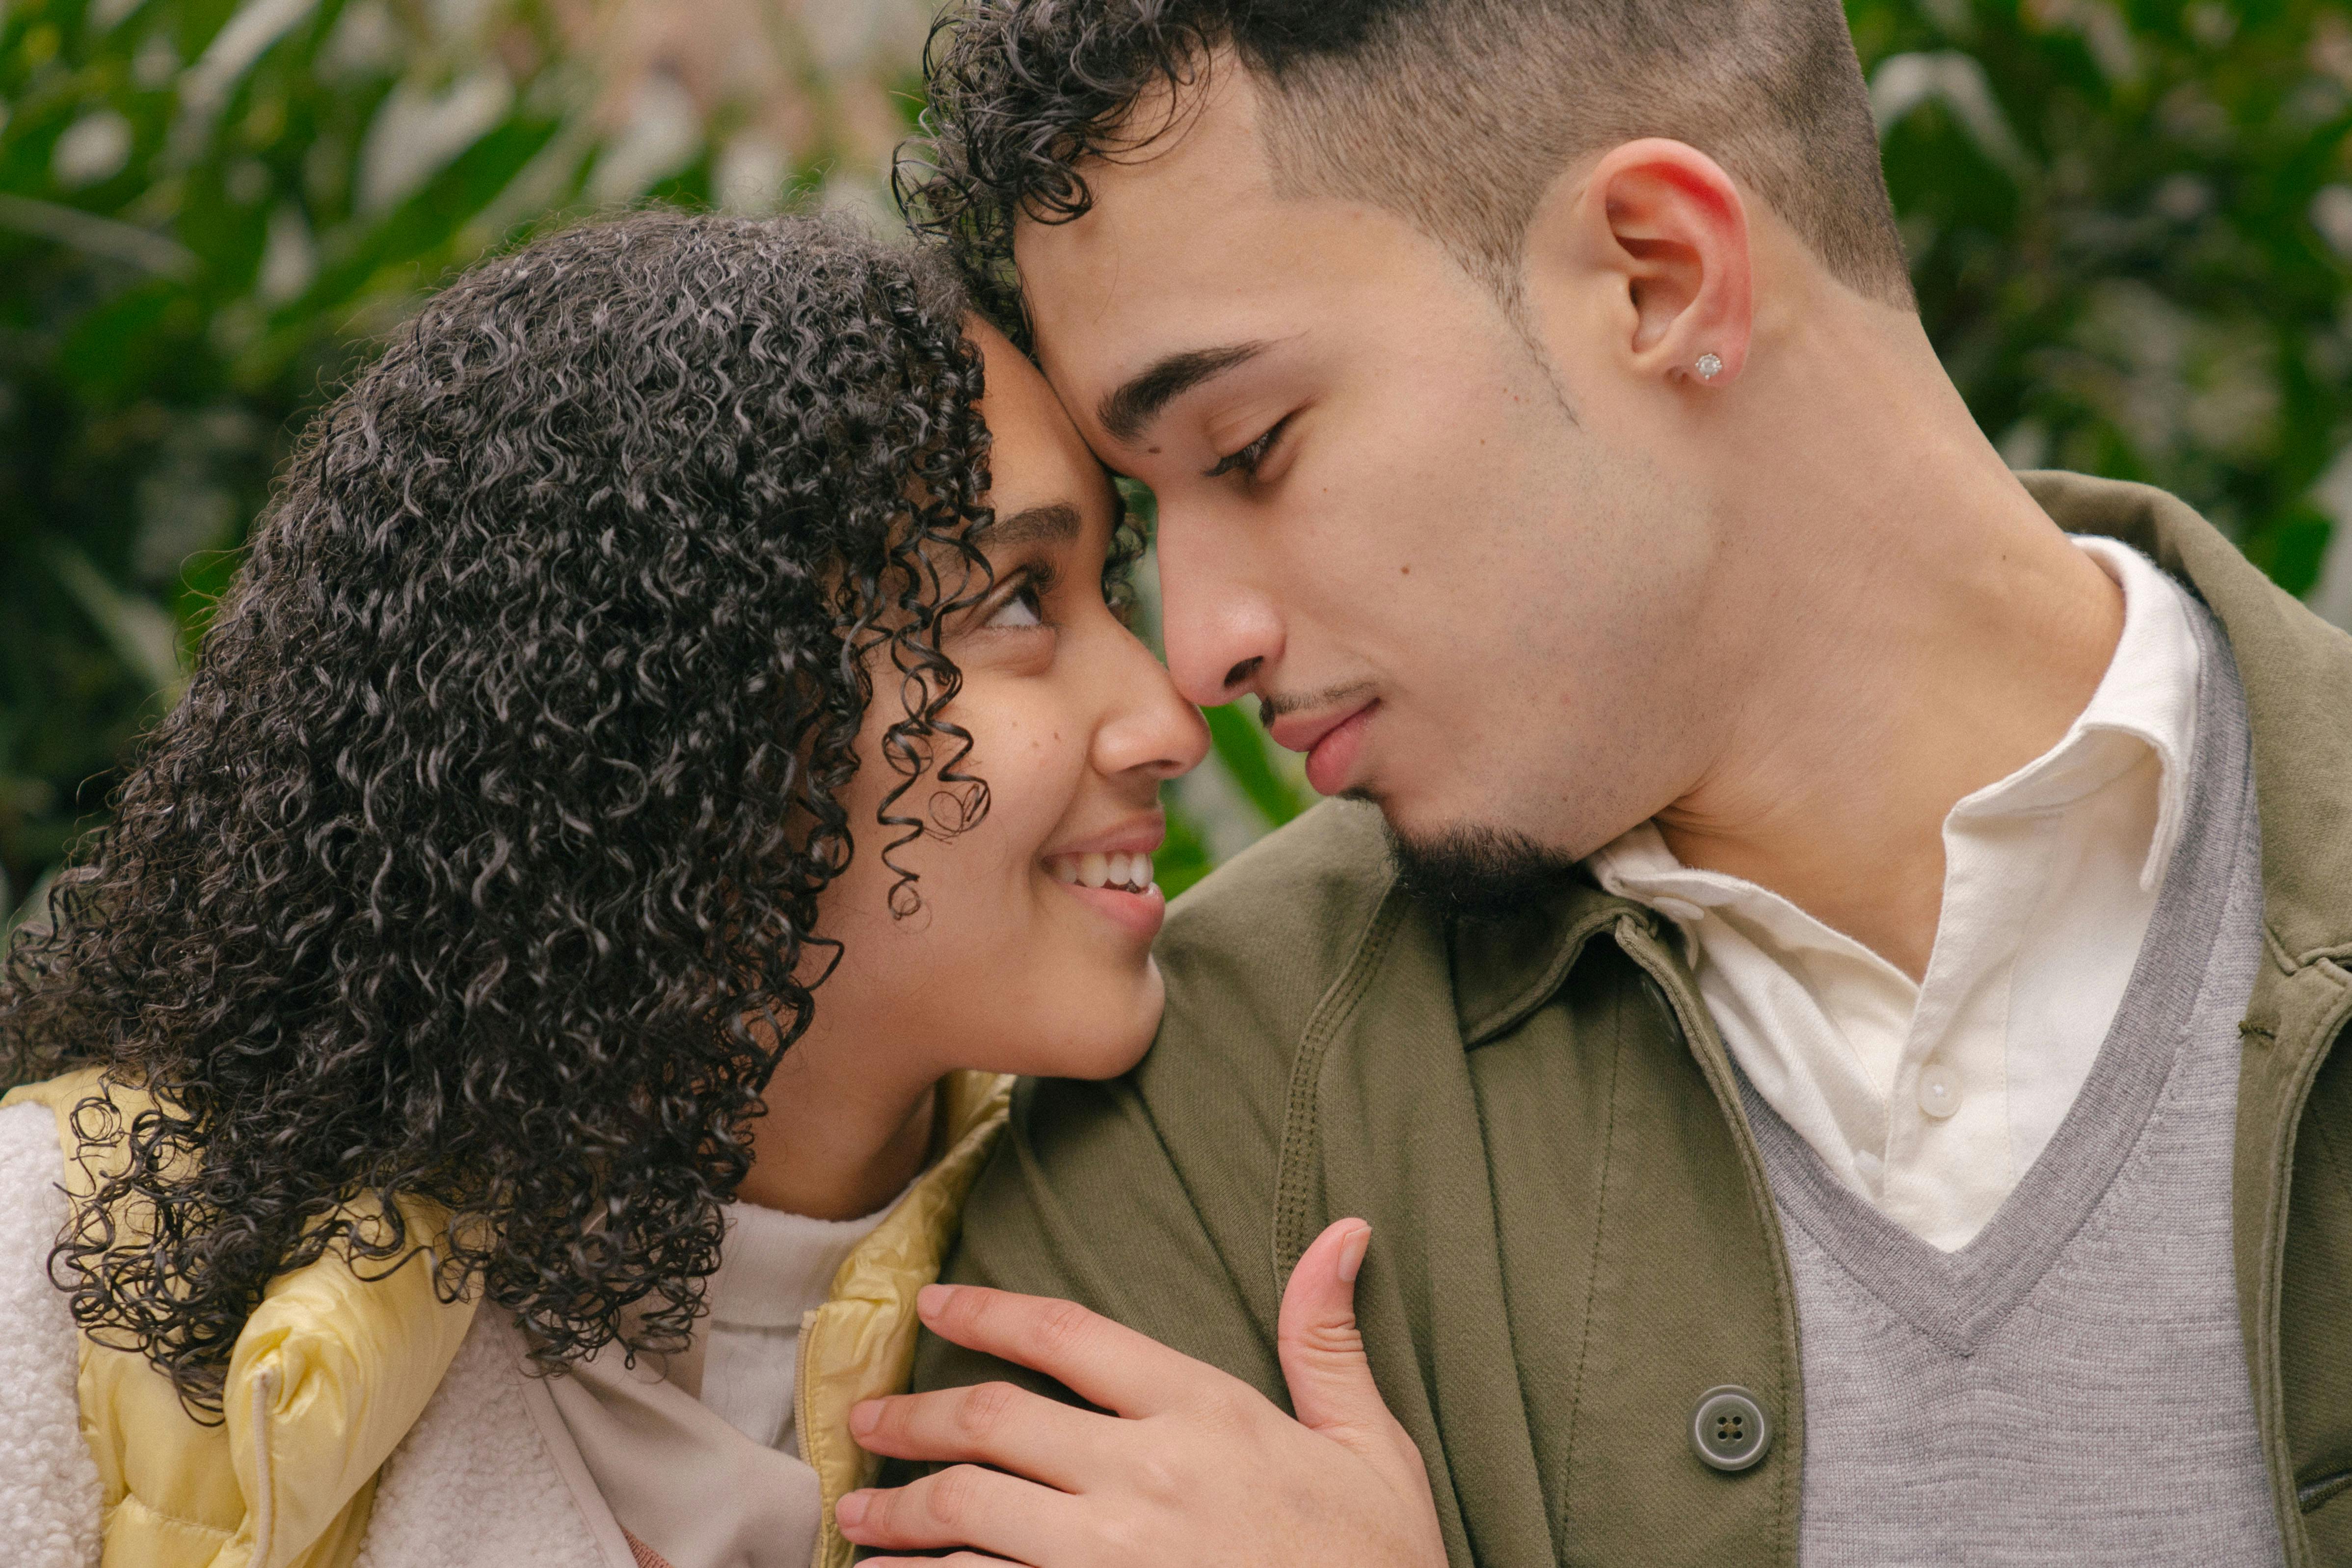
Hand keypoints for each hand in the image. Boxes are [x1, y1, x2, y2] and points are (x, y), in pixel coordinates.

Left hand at [834, 1218, 1447, 1566]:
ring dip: (897, 1512)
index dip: (987, 1310)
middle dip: (912, 1416)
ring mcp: (1107, 1558)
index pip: (1067, 1334)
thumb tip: (1341, 1229)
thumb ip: (1328, 1340)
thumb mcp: (1370, 1447)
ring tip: (856, 1513)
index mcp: (1205, 1410)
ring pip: (967, 1513)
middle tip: (864, 1420)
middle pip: (991, 1422)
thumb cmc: (1376, 1564)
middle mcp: (1144, 1473)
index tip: (932, 1303)